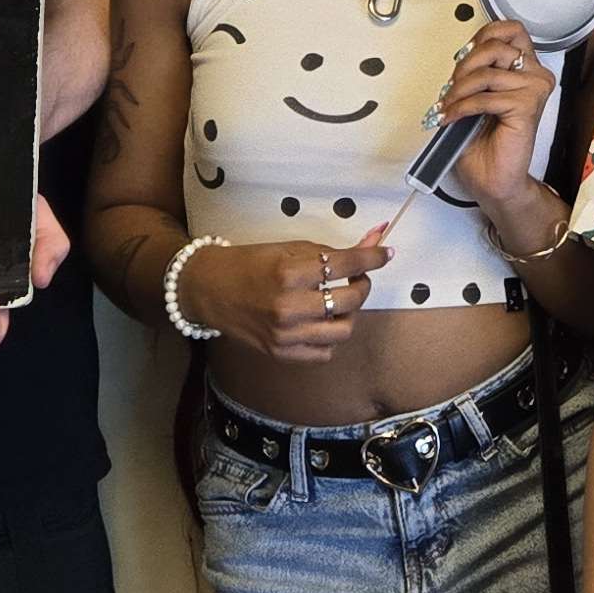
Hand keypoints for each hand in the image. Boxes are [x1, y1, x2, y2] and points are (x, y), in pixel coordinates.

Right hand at [196, 225, 392, 365]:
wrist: (208, 290)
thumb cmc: (248, 263)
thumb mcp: (289, 248)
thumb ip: (330, 251)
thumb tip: (374, 239)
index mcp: (288, 274)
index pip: (344, 265)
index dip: (372, 257)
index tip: (386, 253)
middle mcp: (288, 307)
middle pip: (350, 300)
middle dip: (362, 284)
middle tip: (356, 277)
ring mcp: (285, 335)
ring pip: (343, 331)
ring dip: (350, 313)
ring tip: (339, 300)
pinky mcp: (281, 353)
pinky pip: (324, 352)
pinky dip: (331, 337)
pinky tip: (322, 321)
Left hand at [440, 23, 559, 220]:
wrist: (494, 180)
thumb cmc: (486, 142)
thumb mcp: (476, 95)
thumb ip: (476, 71)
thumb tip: (461, 56)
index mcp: (526, 68)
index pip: (509, 29)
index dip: (482, 37)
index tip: (463, 57)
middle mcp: (535, 75)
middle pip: (496, 45)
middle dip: (464, 65)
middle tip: (451, 88)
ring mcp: (534, 90)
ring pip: (487, 72)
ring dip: (459, 90)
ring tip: (448, 106)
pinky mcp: (527, 107)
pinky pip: (486, 97)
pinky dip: (462, 107)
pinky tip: (452, 118)